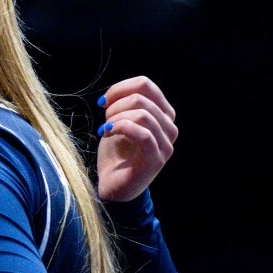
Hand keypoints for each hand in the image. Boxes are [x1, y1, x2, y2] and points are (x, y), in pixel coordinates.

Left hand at [94, 76, 178, 202]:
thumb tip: (116, 93)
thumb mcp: (118, 123)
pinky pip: (144, 134)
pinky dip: (122, 128)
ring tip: (106, 129)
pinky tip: (108, 133)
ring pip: (143, 114)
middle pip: (142, 98)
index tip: (104, 101)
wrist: (113, 187)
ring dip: (116, 118)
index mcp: (162, 114)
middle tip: (105, 120)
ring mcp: (165, 144)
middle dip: (116, 106)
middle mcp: (169, 127)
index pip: (145, 85)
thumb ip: (124, 106)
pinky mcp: (156, 159)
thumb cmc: (116, 155)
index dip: (120, 88)